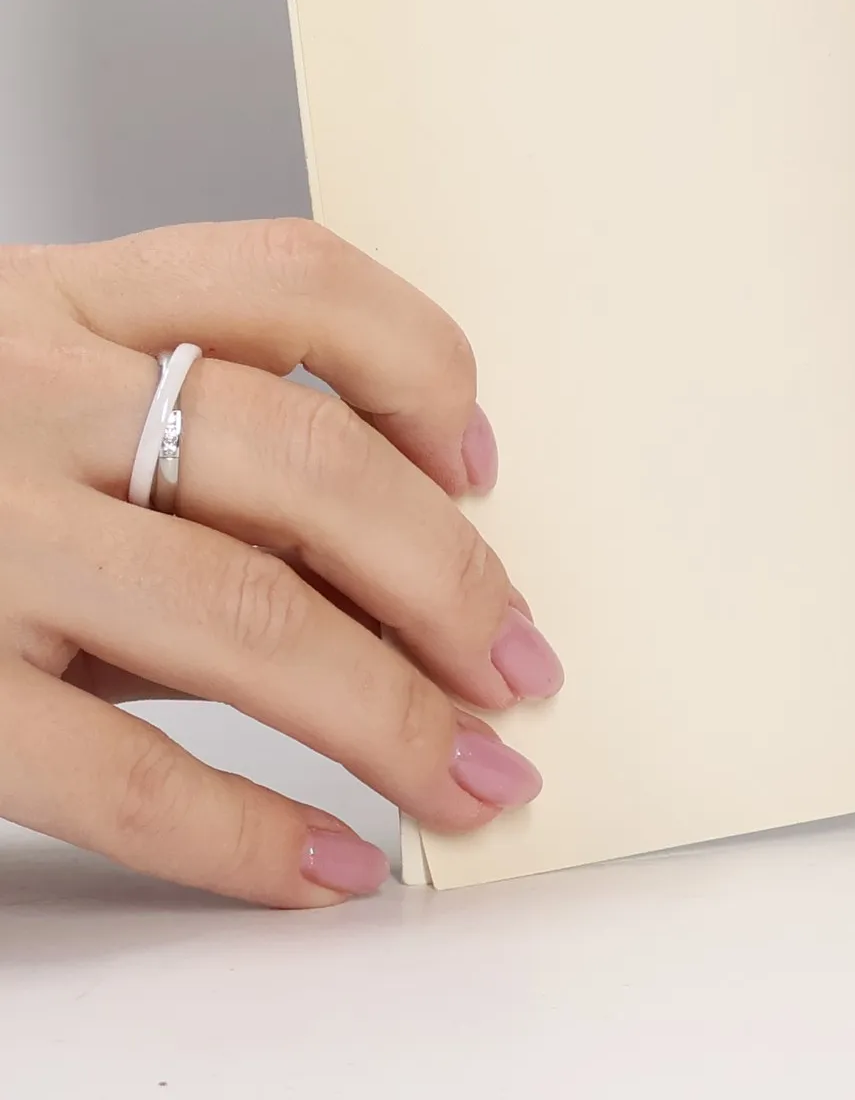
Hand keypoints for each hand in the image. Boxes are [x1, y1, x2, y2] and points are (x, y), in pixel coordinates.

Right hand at [0, 221, 562, 907]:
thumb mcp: (36, 391)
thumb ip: (189, 443)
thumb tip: (400, 557)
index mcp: (70, 301)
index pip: (300, 280)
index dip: (423, 369)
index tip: (483, 468)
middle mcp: (28, 399)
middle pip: (308, 465)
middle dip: (449, 581)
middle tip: (520, 666)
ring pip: (243, 612)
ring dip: (389, 710)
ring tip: (467, 772)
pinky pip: (115, 769)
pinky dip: (248, 830)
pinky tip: (329, 860)